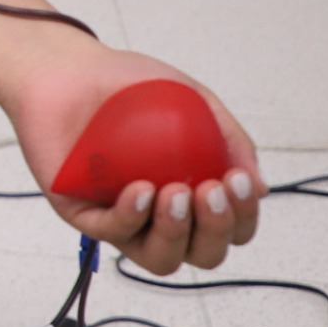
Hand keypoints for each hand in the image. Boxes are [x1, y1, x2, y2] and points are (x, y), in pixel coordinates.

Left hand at [0, 44, 263, 272]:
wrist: (68, 68)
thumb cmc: (131, 85)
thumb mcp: (194, 101)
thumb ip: (229, 138)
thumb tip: (259, 188)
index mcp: (192, 195)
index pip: (230, 230)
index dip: (242, 218)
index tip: (237, 181)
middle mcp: (160, 216)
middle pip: (203, 254)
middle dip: (215, 231)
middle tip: (208, 190)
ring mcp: (121, 218)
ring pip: (159, 258)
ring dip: (176, 233)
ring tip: (175, 193)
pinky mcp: (81, 213)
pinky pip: (111, 232)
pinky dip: (131, 217)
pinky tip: (141, 190)